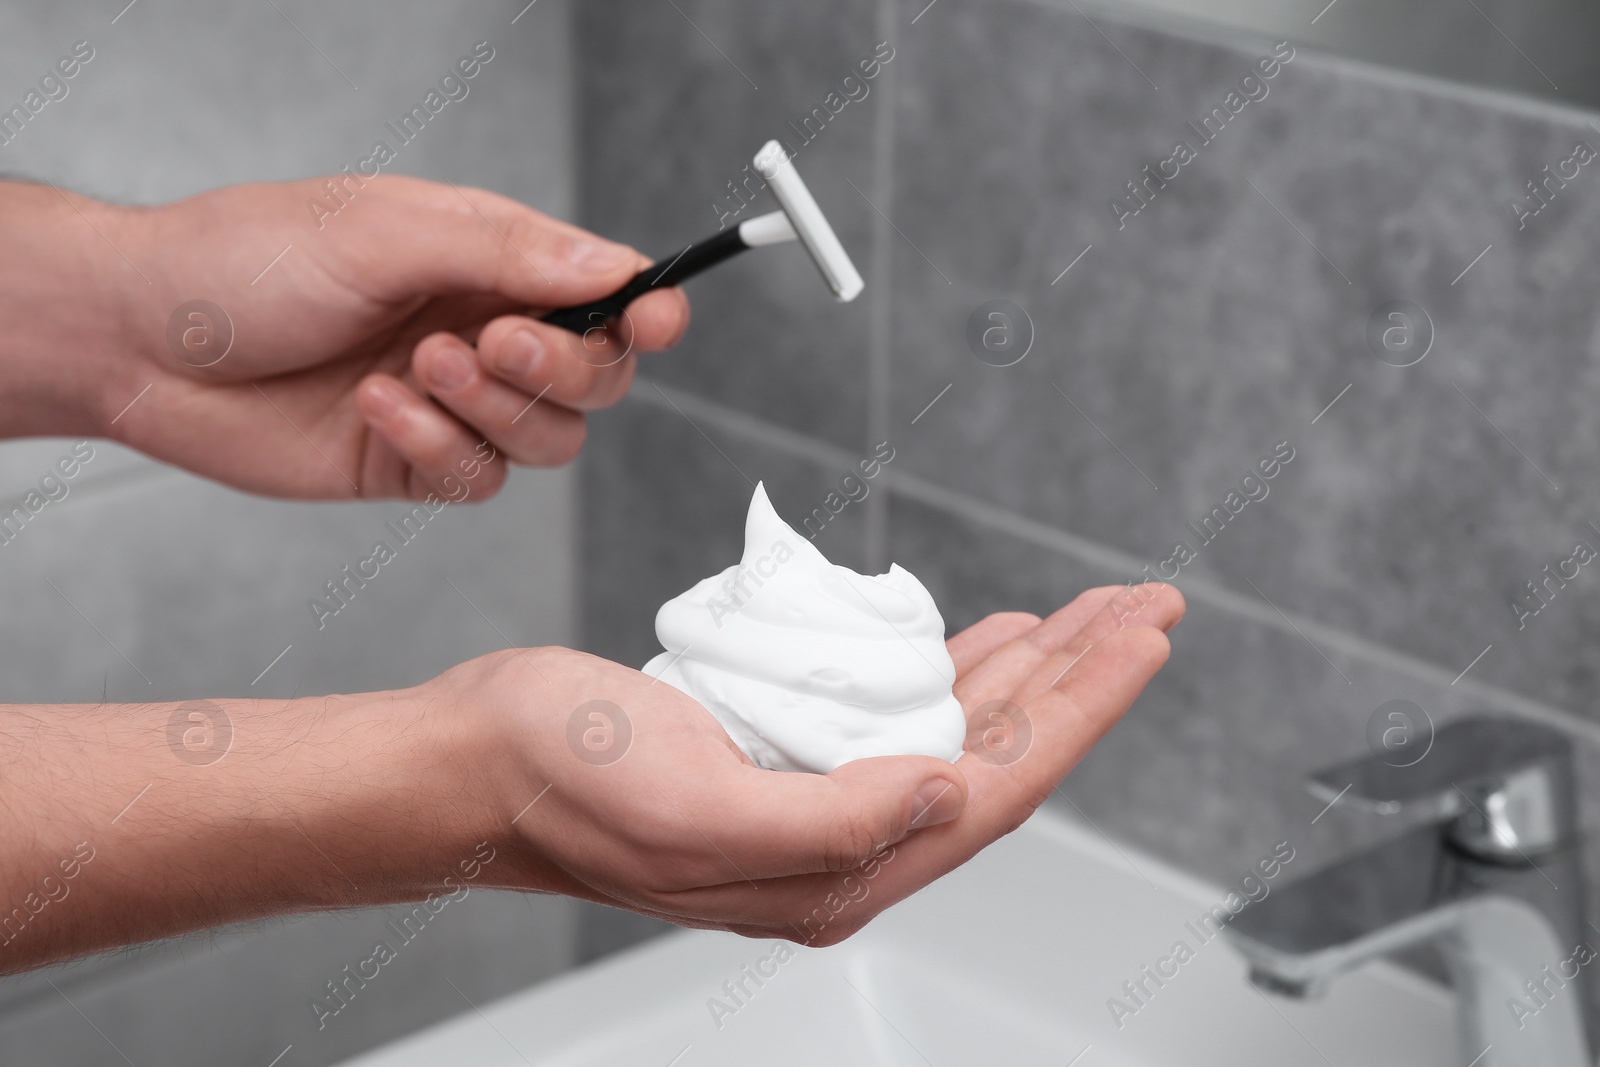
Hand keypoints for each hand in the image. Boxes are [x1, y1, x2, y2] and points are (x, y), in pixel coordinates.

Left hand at [83, 176, 687, 499]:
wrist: (145, 341)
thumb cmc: (248, 260)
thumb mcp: (385, 230)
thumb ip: (509, 251)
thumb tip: (612, 265)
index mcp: (489, 260)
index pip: (603, 291)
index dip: (645, 308)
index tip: (657, 318)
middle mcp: (484, 331)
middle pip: (596, 376)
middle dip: (561, 366)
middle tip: (493, 339)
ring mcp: (454, 403)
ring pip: (548, 439)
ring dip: (495, 408)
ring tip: (419, 366)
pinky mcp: (414, 461)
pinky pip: (476, 478)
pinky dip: (436, 444)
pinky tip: (374, 408)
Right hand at [454, 582, 1183, 939]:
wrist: (471, 763)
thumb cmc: (557, 782)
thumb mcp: (695, 810)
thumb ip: (834, 822)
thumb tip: (946, 791)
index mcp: (831, 869)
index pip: (997, 784)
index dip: (1080, 709)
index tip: (1140, 639)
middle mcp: (838, 842)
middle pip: (995, 752)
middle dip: (1078, 678)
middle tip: (1142, 608)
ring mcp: (812, 797)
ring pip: (955, 727)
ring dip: (1028, 668)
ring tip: (1088, 615)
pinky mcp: (783, 756)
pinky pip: (897, 709)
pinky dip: (950, 667)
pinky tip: (981, 641)